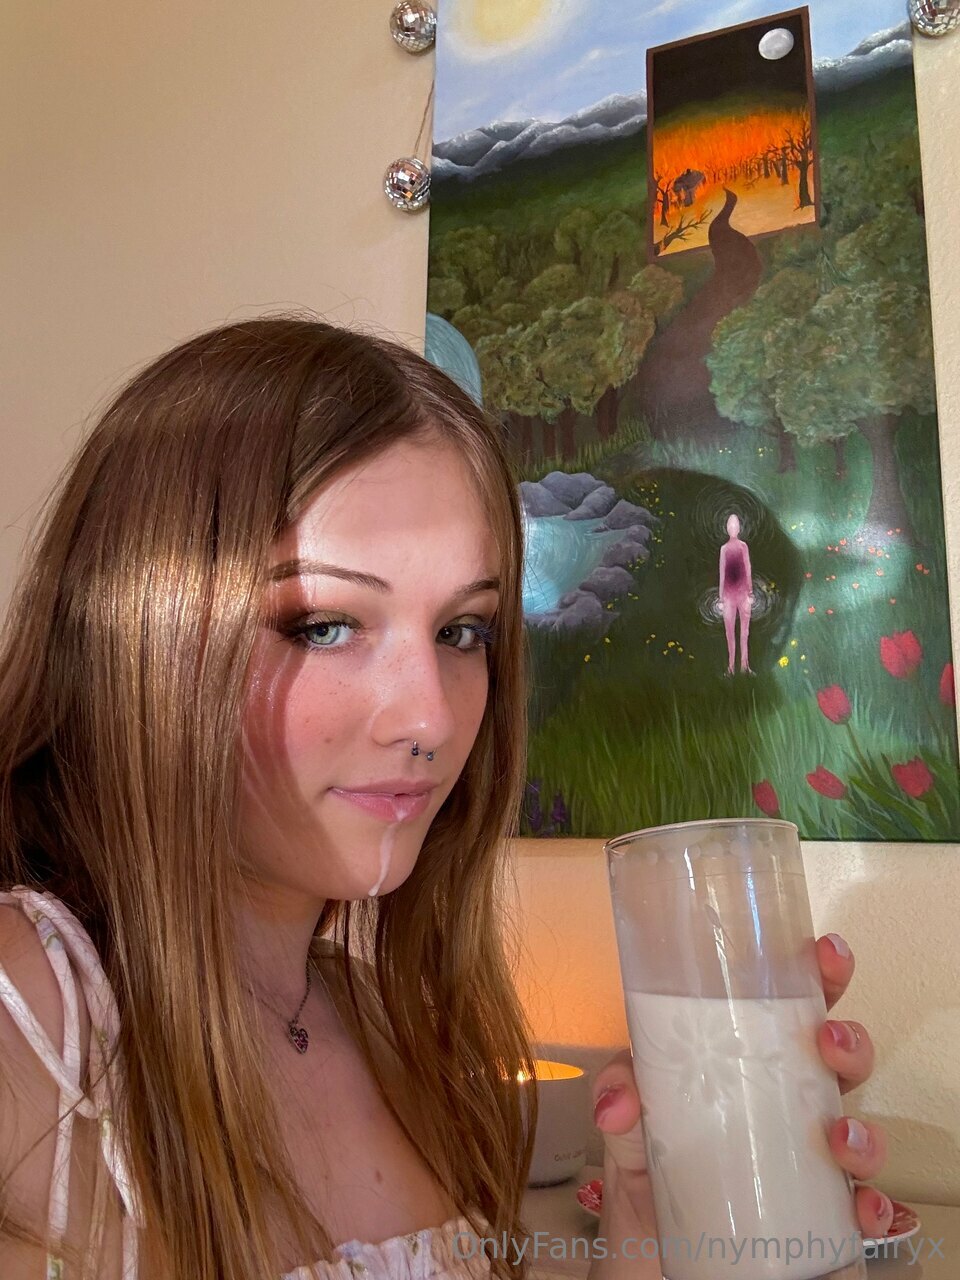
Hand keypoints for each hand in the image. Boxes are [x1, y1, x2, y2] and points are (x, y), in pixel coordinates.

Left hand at [592, 932, 890, 1237]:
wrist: (651, 1253)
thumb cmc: (651, 1169)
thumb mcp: (626, 1120)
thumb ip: (619, 1092)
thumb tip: (618, 1103)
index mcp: (750, 1059)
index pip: (793, 1005)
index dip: (819, 973)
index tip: (823, 952)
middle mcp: (789, 1103)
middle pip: (839, 1059)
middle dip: (849, 1040)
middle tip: (828, 1038)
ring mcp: (809, 1159)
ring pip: (861, 1131)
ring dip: (863, 1128)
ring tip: (838, 1134)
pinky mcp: (820, 1215)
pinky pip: (862, 1210)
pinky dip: (872, 1207)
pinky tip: (862, 1206)